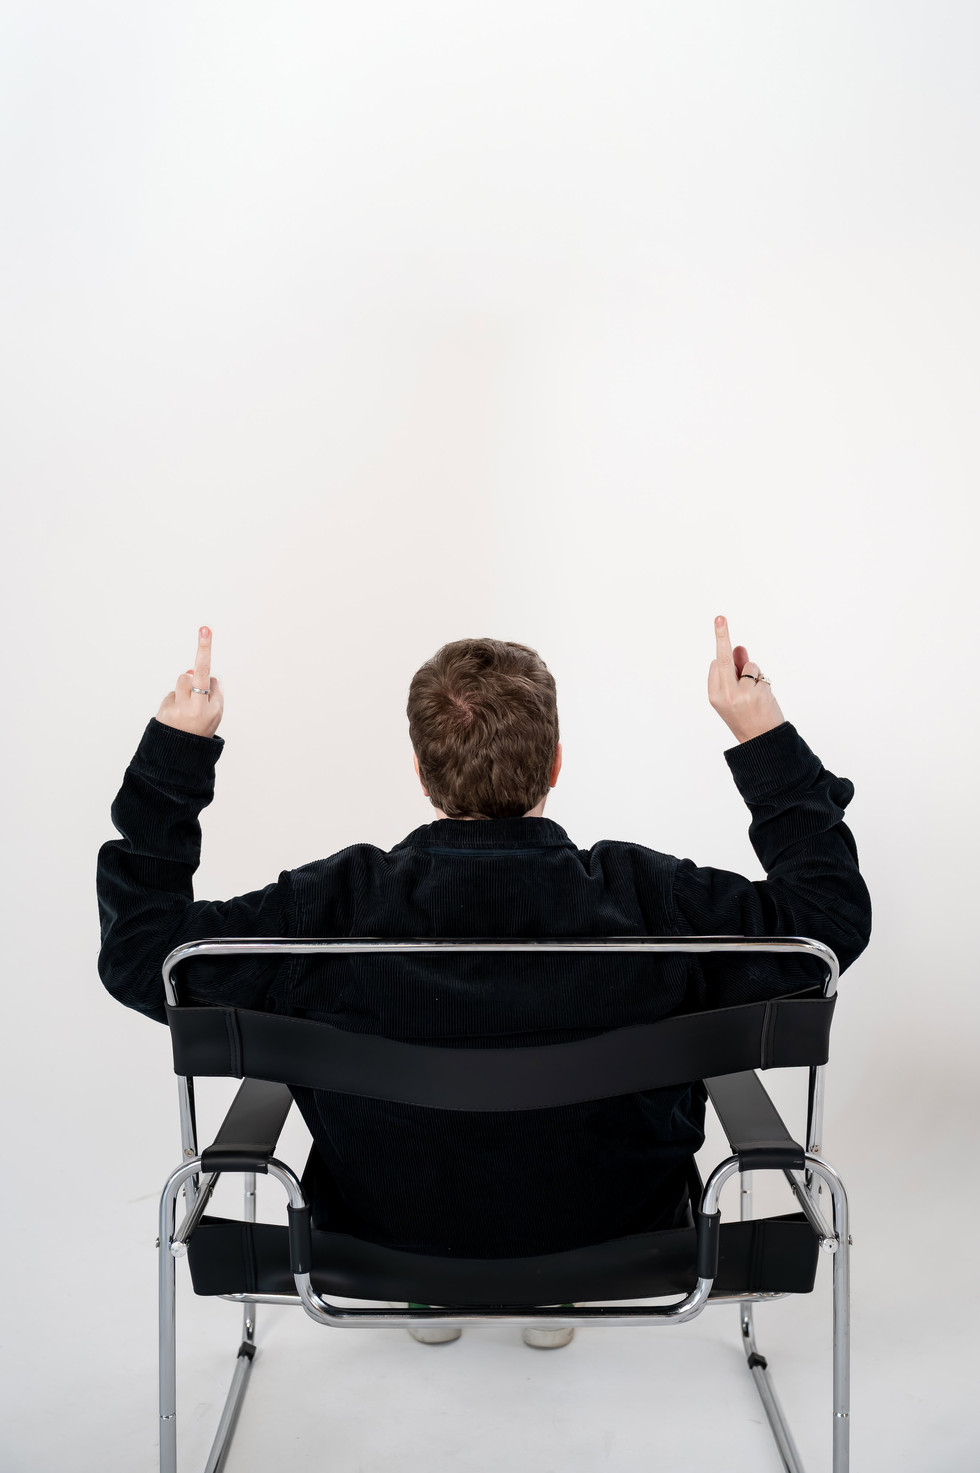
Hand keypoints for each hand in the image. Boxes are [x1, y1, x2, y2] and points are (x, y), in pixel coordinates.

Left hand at [155, 626, 223, 737]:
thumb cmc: (201, 730)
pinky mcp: (165, 710)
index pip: (213, 678)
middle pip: (196, 674)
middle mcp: (198, 708)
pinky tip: (177, 715)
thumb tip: (194, 671)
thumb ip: (211, 692)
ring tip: (187, 705)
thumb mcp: (215, 715)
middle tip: (205, 630)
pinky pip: (172, 695)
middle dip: (201, 656)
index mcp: (214, 709)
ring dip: (185, 688)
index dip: (206, 651)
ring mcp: (180, 709)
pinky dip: (175, 701)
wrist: (179, 755)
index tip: (204, 630)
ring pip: (183, 680)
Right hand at [707, 614, 784, 743]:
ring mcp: (739, 692)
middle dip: (722, 636)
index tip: (718, 624)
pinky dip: (762, 680)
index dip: (722, 652)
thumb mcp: (734, 696)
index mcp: (714, 695)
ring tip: (755, 695)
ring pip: (748, 665)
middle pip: (722, 658)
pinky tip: (762, 697)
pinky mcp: (755, 692)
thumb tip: (738, 649)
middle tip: (719, 618)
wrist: (760, 741)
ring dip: (753, 673)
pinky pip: (759, 673)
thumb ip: (735, 672)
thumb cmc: (747, 717)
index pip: (716, 664)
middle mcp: (723, 693)